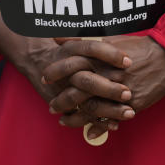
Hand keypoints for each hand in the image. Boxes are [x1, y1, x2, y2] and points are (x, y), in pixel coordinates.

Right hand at [0, 8, 133, 119]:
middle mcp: (66, 69)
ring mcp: (63, 88)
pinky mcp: (61, 103)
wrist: (35, 59)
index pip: (92, 48)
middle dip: (109, 88)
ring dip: (108, 110)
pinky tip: (115, 125)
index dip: (110, 54)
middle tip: (128, 93)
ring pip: (86, 102)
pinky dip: (97, 122)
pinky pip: (80, 116)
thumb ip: (97, 40)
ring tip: (129, 113)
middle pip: (88, 80)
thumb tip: (126, 40)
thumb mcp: (78, 39)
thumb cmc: (65, 47)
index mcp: (72, 49)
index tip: (128, 62)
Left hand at [45, 35, 164, 132]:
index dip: (56, 72)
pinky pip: (112, 119)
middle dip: (61, 100)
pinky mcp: (132, 105)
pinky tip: (88, 131)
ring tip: (63, 120)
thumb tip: (56, 36)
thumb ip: (82, 40)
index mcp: (101, 58)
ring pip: (92, 109)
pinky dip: (98, 127)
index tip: (44, 78)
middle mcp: (108, 76)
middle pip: (78, 91)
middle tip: (51, 106)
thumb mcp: (110, 40)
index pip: (72, 65)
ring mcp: (120, 92)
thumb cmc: (137, 47)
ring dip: (75, 118)